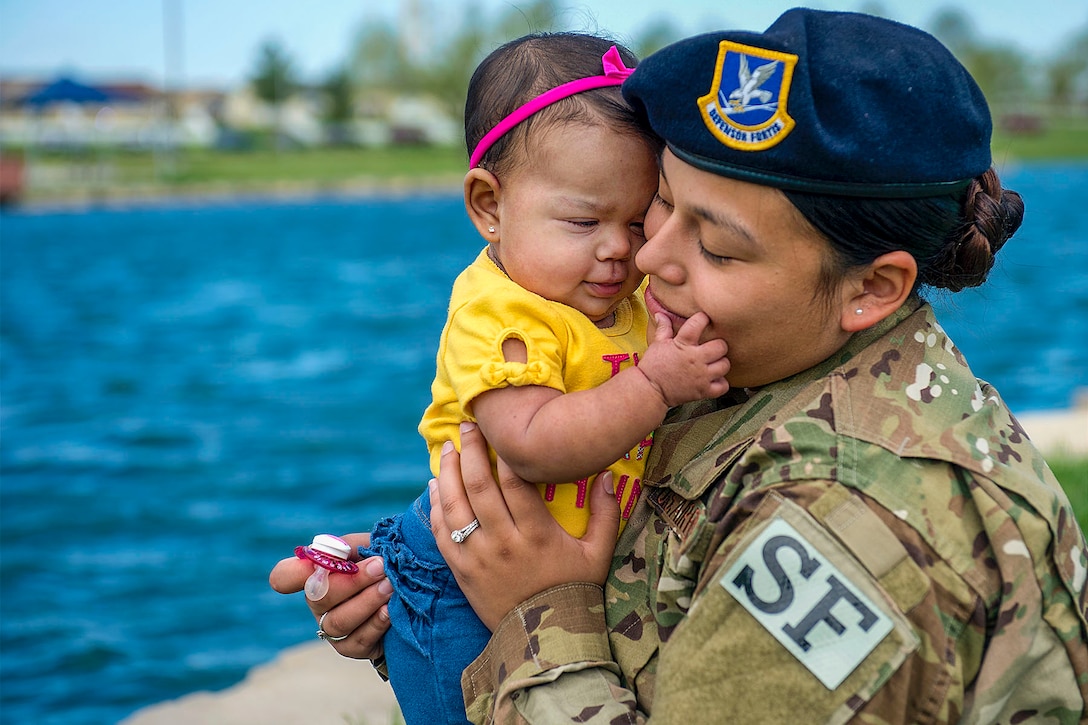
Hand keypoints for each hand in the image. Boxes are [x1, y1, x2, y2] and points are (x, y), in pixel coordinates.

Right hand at [268, 533, 391, 659]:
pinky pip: (358, 640)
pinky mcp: (352, 648)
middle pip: (319, 598)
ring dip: (367, 601)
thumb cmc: (385, 564)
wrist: (413, 593)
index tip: (314, 564)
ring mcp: (332, 628)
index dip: (288, 573)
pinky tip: (390, 610)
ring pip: (338, 621)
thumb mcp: (370, 547)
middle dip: (352, 581)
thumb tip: (337, 552)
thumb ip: (350, 546)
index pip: (285, 576)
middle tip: (380, 566)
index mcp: (316, 575)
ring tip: (390, 586)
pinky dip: (375, 624)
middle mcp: (318, 603)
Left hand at [430, 422, 619, 629]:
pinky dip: (435, 506)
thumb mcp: (598, 553)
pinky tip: (436, 485)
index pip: (515, 482)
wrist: (544, 639)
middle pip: (479, 486)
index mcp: (537, 534)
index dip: (504, 452)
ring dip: (448, 473)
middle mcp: (504, 542)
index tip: (498, 431)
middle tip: (467, 427)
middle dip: (470, 451)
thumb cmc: (574, 590)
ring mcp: (478, 557)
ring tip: (448, 449)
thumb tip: (607, 473)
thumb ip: (605, 513)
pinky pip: (440, 533)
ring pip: (454, 506)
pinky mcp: (461, 572)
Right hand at [638, 312, 729, 405]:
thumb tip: (662, 314)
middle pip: (721, 346)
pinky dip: (721, 383)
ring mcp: (701, 376)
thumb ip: (664, 328)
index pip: (698, 323)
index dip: (702, 318)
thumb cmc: (653, 366)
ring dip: (721, 363)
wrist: (649, 390)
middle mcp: (696, 359)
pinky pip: (723, 386)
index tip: (702, 320)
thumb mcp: (657, 344)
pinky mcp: (703, 391)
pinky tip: (713, 379)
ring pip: (725, 365)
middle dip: (718, 345)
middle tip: (712, 348)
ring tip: (713, 363)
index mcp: (683, 344)